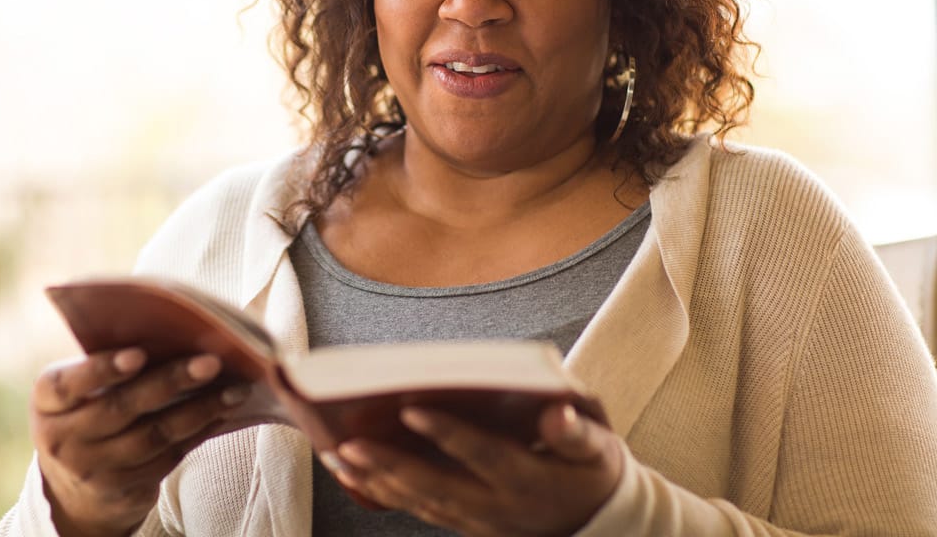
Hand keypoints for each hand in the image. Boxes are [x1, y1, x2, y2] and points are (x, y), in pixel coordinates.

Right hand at [29, 348, 249, 536]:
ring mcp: (92, 469)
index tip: (138, 355)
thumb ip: (108, 364)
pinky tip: (222, 412)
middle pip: (121, 408)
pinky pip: (168, 457)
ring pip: (152, 436)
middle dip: (170, 382)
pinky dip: (198, 432)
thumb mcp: (78, 388)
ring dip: (199, 410)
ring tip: (233, 389)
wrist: (74, 486)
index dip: (102, 369)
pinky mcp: (123, 490)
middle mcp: (62, 440)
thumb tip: (173, 332)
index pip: (68, 384)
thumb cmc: (86, 410)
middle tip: (210, 362)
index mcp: (46, 401)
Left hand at [319, 402, 622, 536]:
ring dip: (376, 481)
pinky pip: (420, 510)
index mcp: (527, 480)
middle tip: (348, 443)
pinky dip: (384, 492)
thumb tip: (557, 414)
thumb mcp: (598, 450)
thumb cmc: (593, 472)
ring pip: (420, 503)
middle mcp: (496, 506)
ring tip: (337, 455)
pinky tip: (354, 474)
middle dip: (389, 465)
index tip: (412, 410)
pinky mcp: (466, 524)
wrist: (598, 526)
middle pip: (436, 487)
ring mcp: (478, 520)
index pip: (482, 455)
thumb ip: (577, 434)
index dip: (448, 434)